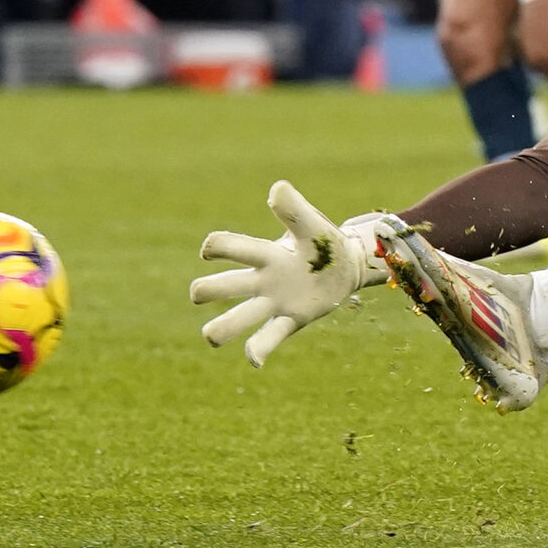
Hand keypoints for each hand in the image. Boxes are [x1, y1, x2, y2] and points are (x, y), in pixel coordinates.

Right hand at [190, 180, 394, 366]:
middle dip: (207, 290)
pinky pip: (270, 337)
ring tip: (210, 336)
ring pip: (239, 318)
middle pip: (225, 287)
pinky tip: (254, 359)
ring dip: (222, 328)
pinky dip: (259, 349)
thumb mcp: (312, 224)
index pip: (232, 248)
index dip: (216, 247)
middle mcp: (263, 280)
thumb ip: (294, 210)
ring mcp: (274, 303)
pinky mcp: (292, 321)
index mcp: (266, 254)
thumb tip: (277, 188)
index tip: (208, 250)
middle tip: (199, 293)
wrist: (348, 266)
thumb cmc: (323, 242)